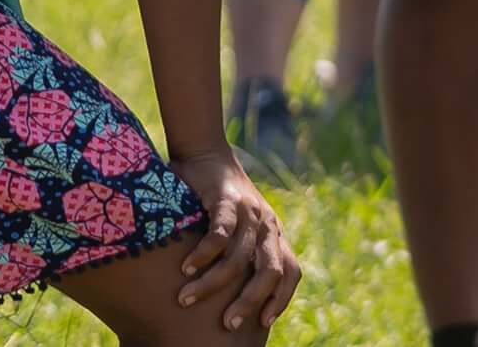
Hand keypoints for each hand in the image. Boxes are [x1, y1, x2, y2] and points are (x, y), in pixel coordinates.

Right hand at [171, 148, 300, 330]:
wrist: (206, 153)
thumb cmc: (216, 200)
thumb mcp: (237, 229)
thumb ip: (240, 254)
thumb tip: (228, 298)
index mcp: (274, 234)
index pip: (290, 271)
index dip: (281, 299)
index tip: (263, 323)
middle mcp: (268, 224)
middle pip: (269, 271)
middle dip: (250, 301)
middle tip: (228, 323)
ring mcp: (250, 210)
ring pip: (239, 257)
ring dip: (212, 282)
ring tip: (187, 297)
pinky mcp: (228, 199)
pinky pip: (220, 234)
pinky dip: (204, 255)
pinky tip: (186, 268)